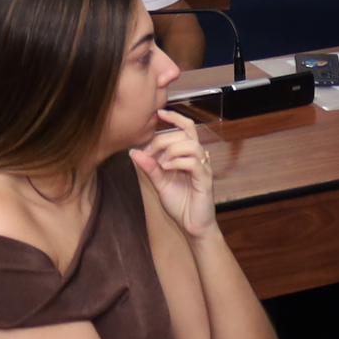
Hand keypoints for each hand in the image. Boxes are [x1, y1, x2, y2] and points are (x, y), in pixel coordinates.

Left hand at [131, 109, 215, 238]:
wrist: (192, 226)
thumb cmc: (180, 204)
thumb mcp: (160, 183)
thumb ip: (150, 167)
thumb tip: (134, 152)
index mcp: (188, 155)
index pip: (186, 128)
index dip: (175, 117)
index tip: (158, 113)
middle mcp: (198, 158)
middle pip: (184, 134)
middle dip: (163, 139)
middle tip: (149, 152)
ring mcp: (203, 168)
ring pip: (191, 145)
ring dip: (172, 149)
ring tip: (160, 162)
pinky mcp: (205, 180)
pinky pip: (194, 163)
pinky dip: (177, 162)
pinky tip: (166, 168)